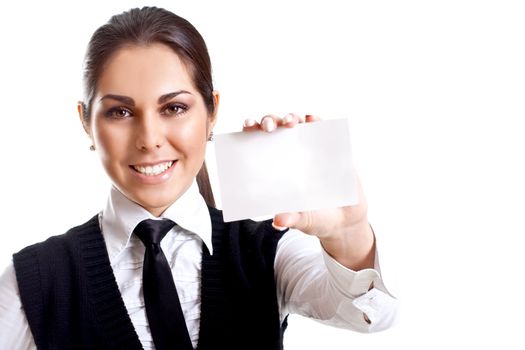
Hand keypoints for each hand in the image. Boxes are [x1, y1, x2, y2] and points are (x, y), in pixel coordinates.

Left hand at [241, 113, 374, 269]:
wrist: (345, 221)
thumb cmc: (316, 219)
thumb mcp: (302, 220)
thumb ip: (291, 218)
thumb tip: (278, 222)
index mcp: (275, 168)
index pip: (257, 143)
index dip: (251, 130)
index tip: (247, 127)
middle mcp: (289, 154)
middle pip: (276, 128)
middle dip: (270, 120)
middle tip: (269, 127)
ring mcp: (309, 148)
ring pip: (297, 123)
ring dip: (292, 117)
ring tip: (291, 122)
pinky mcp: (330, 148)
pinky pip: (322, 128)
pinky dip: (316, 120)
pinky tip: (312, 119)